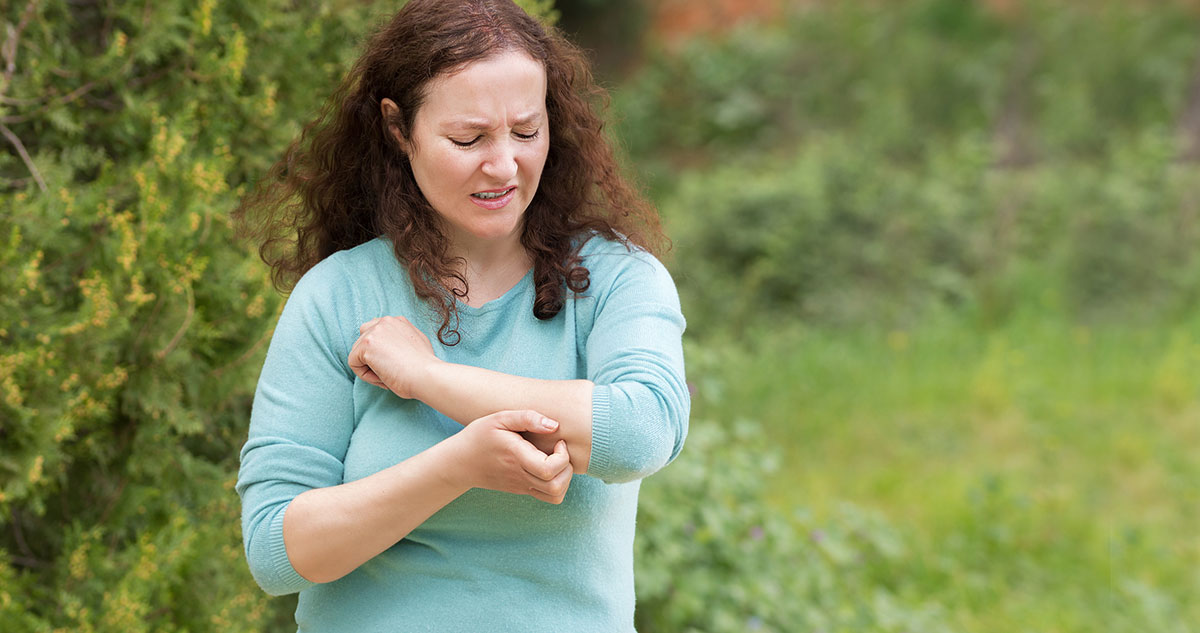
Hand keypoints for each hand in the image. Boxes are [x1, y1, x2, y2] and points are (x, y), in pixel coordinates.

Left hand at [349, 316, 437, 398]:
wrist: (426, 375)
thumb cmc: (425, 367)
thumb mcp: (417, 343)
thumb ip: (401, 339)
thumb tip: (389, 346)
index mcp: (397, 321)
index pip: (375, 332)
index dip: (380, 351)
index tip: (394, 364)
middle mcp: (385, 321)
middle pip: (362, 339)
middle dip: (371, 357)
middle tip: (388, 371)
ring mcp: (374, 332)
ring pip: (357, 353)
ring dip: (369, 368)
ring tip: (388, 376)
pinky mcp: (366, 345)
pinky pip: (354, 363)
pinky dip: (365, 375)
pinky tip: (382, 378)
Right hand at [446, 410, 573, 504]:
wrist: (459, 463)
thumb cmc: (479, 436)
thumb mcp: (499, 418)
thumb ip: (527, 418)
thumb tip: (554, 425)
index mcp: (516, 457)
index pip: (549, 469)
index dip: (562, 456)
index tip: (558, 440)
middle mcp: (520, 476)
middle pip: (556, 486)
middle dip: (568, 467)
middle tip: (560, 450)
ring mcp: (521, 486)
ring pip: (555, 495)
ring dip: (565, 478)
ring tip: (557, 460)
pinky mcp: (522, 490)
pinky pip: (548, 496)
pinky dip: (557, 485)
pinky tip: (549, 467)